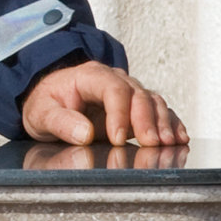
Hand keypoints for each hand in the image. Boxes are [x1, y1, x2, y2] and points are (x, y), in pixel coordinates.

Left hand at [20, 60, 184, 146]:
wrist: (50, 101)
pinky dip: (171, 123)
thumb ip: (60, 122)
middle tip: (151, 143)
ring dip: (162, 122)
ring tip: (168, 143)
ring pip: (152, 101)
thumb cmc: (45, 104)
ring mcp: (128, 93)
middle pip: (138, 94)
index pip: (112, 89)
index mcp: (90, 76)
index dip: (119, 113)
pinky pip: (158, 111)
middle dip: (147, 120)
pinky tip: (179, 138)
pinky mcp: (135, 108)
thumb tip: (85, 133)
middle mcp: (114, 80)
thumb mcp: (41, 113)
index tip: (118, 138)